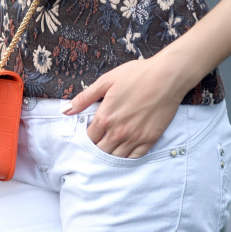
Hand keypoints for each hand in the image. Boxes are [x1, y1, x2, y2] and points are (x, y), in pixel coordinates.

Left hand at [61, 57, 184, 157]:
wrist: (166, 76)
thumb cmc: (136, 74)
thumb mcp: (107, 81)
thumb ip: (84, 97)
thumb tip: (64, 111)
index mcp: (105, 117)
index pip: (89, 137)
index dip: (88, 135)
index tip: (92, 130)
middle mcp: (118, 132)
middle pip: (101, 151)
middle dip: (98, 146)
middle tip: (101, 139)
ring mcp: (134, 137)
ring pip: (116, 157)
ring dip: (111, 153)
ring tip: (111, 145)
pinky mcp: (149, 140)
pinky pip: (134, 157)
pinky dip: (127, 156)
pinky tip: (126, 149)